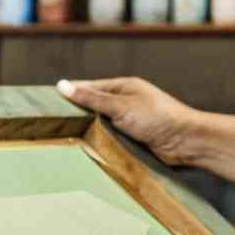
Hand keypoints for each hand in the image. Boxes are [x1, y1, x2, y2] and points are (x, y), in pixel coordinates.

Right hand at [56, 77, 201, 165]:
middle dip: (77, 115)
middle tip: (51, 124)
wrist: (186, 142)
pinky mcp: (134, 140)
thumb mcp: (120, 106)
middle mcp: (126, 102)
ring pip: (102, 125)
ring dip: (89, 131)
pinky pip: (112, 139)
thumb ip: (92, 98)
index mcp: (123, 87)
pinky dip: (101, 143)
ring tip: (63, 138)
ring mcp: (130, 122)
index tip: (47, 102)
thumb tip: (62, 85)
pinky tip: (87, 149)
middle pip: (94, 107)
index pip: (89, 88)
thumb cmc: (157, 118)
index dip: (70, 94)